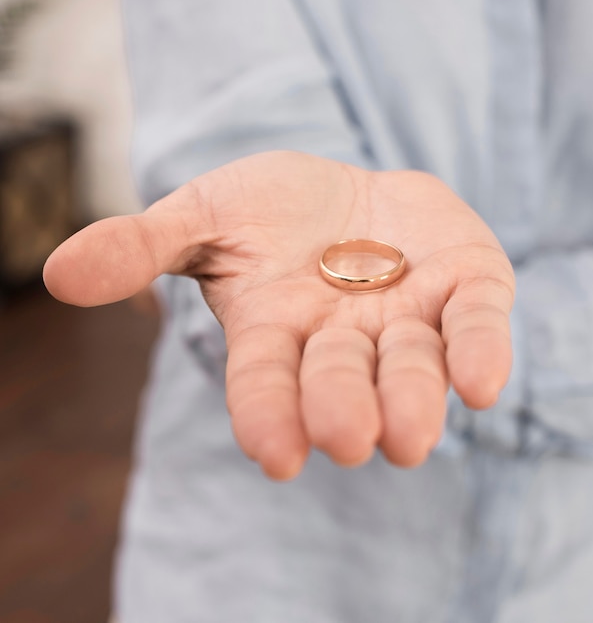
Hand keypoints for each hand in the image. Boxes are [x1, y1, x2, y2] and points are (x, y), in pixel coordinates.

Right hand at [44, 151, 513, 478]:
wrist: (352, 191)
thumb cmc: (273, 212)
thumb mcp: (204, 215)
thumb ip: (142, 246)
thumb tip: (57, 276)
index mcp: (278, 330)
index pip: (265, 382)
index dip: (266, 415)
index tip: (275, 455)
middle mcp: (343, 340)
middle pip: (340, 382)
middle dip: (341, 407)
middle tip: (348, 438)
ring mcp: (408, 319)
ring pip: (412, 368)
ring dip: (411, 398)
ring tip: (407, 437)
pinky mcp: (463, 288)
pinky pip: (475, 325)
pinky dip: (480, 351)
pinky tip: (482, 383)